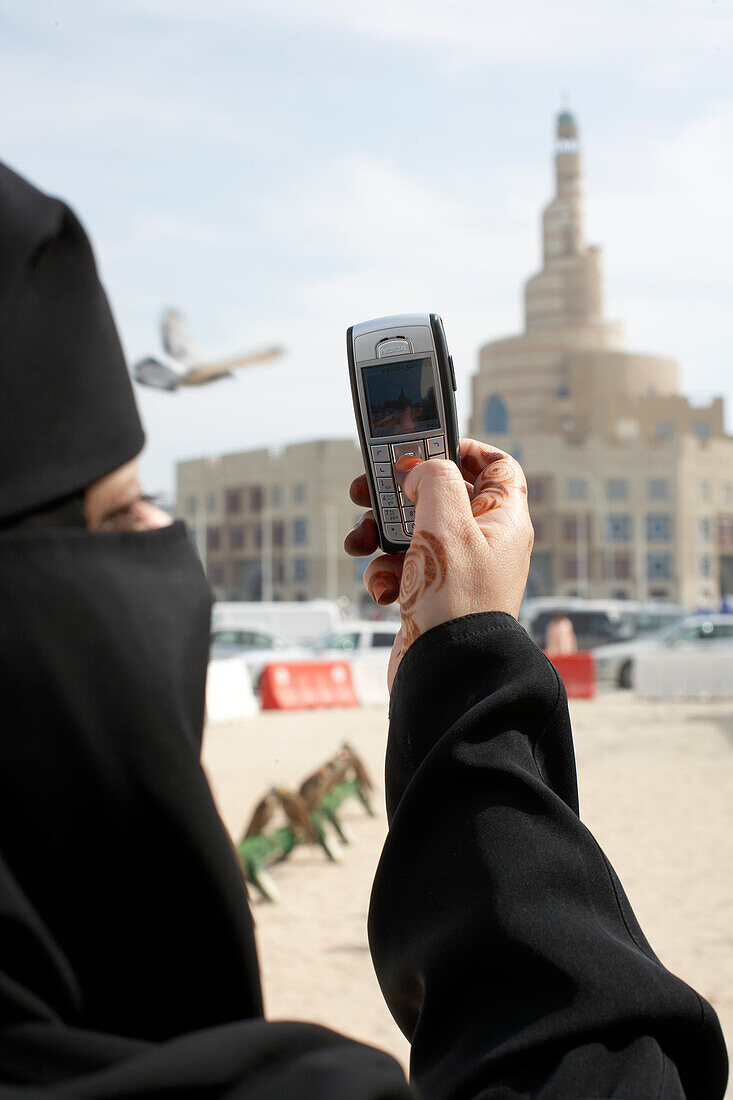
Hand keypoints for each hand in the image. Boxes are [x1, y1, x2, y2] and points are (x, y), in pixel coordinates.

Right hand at [344, 439, 533, 688]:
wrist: (446, 673)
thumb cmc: (456, 599)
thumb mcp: (446, 521)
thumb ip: (434, 478)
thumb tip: (420, 470)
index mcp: (504, 520)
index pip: (497, 467)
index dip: (464, 449)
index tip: (426, 445)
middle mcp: (485, 544)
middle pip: (440, 497)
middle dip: (398, 494)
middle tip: (366, 490)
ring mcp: (458, 572)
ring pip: (413, 534)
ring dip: (380, 535)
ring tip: (361, 542)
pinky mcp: (432, 598)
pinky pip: (402, 571)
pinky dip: (384, 573)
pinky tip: (382, 587)